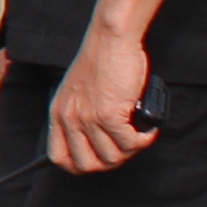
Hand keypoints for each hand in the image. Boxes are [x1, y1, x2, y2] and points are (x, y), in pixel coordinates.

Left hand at [51, 26, 155, 175]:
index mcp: (58, 114)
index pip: (59, 157)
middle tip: (125, 148)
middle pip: (87, 165)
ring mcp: (88, 118)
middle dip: (110, 162)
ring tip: (138, 136)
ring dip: (130, 151)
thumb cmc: (101, 61)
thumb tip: (99, 142)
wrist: (110, 40)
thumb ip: (80, 115)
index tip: (98, 160)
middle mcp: (69, 119)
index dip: (79, 166)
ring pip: (112, 157)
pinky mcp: (109, 114)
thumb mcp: (77, 92)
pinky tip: (148, 131)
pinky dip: (144, 140)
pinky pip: (129, 143)